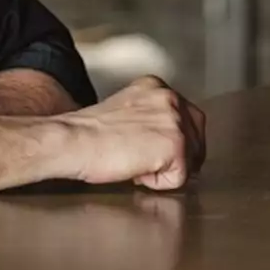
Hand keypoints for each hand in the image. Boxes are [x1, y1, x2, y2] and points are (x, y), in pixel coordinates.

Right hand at [62, 76, 206, 190]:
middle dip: (178, 156)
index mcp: (155, 86)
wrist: (72, 140)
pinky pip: (179, 179)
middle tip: (145, 160)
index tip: (146, 146)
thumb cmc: (87, 133)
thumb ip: (148, 114)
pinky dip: (157, 182)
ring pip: (190, 160)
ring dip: (164, 168)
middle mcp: (170, 98)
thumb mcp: (124, 109)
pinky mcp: (176, 146)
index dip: (170, 140)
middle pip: (197, 139)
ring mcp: (175, 121)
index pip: (187, 118)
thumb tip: (160, 136)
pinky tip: (134, 169)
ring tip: (134, 160)